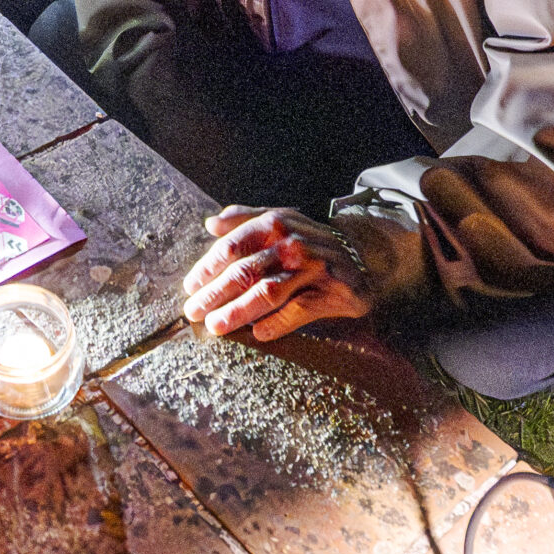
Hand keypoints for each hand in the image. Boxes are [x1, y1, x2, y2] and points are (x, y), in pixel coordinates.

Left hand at [179, 206, 373, 342]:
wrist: (363, 253)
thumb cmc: (309, 239)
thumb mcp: (280, 220)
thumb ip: (244, 219)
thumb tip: (210, 224)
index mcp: (274, 224)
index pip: (232, 247)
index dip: (207, 268)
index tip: (190, 287)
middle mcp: (292, 244)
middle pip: (245, 272)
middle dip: (214, 294)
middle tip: (193, 311)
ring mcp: (313, 268)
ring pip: (268, 292)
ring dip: (238, 311)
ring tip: (216, 325)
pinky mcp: (332, 292)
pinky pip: (299, 310)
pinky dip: (277, 323)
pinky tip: (257, 334)